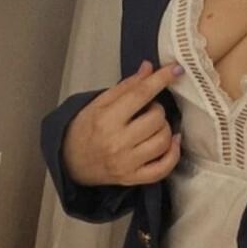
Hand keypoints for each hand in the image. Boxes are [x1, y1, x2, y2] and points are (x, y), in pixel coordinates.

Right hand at [62, 61, 183, 188]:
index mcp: (106, 119)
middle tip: (147, 110)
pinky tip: (172, 143)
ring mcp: (127, 163)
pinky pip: (164, 168)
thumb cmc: (84, 130)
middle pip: (156, 119)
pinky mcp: (133, 179)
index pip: (140, 95)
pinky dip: (173, 154)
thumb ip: (126, 87)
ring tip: (154, 126)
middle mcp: (117, 142)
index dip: (161, 79)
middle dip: (157, 109)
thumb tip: (149, 69)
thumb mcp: (98, 104)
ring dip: (165, 129)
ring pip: (163, 141)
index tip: (176, 69)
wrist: (70, 162)